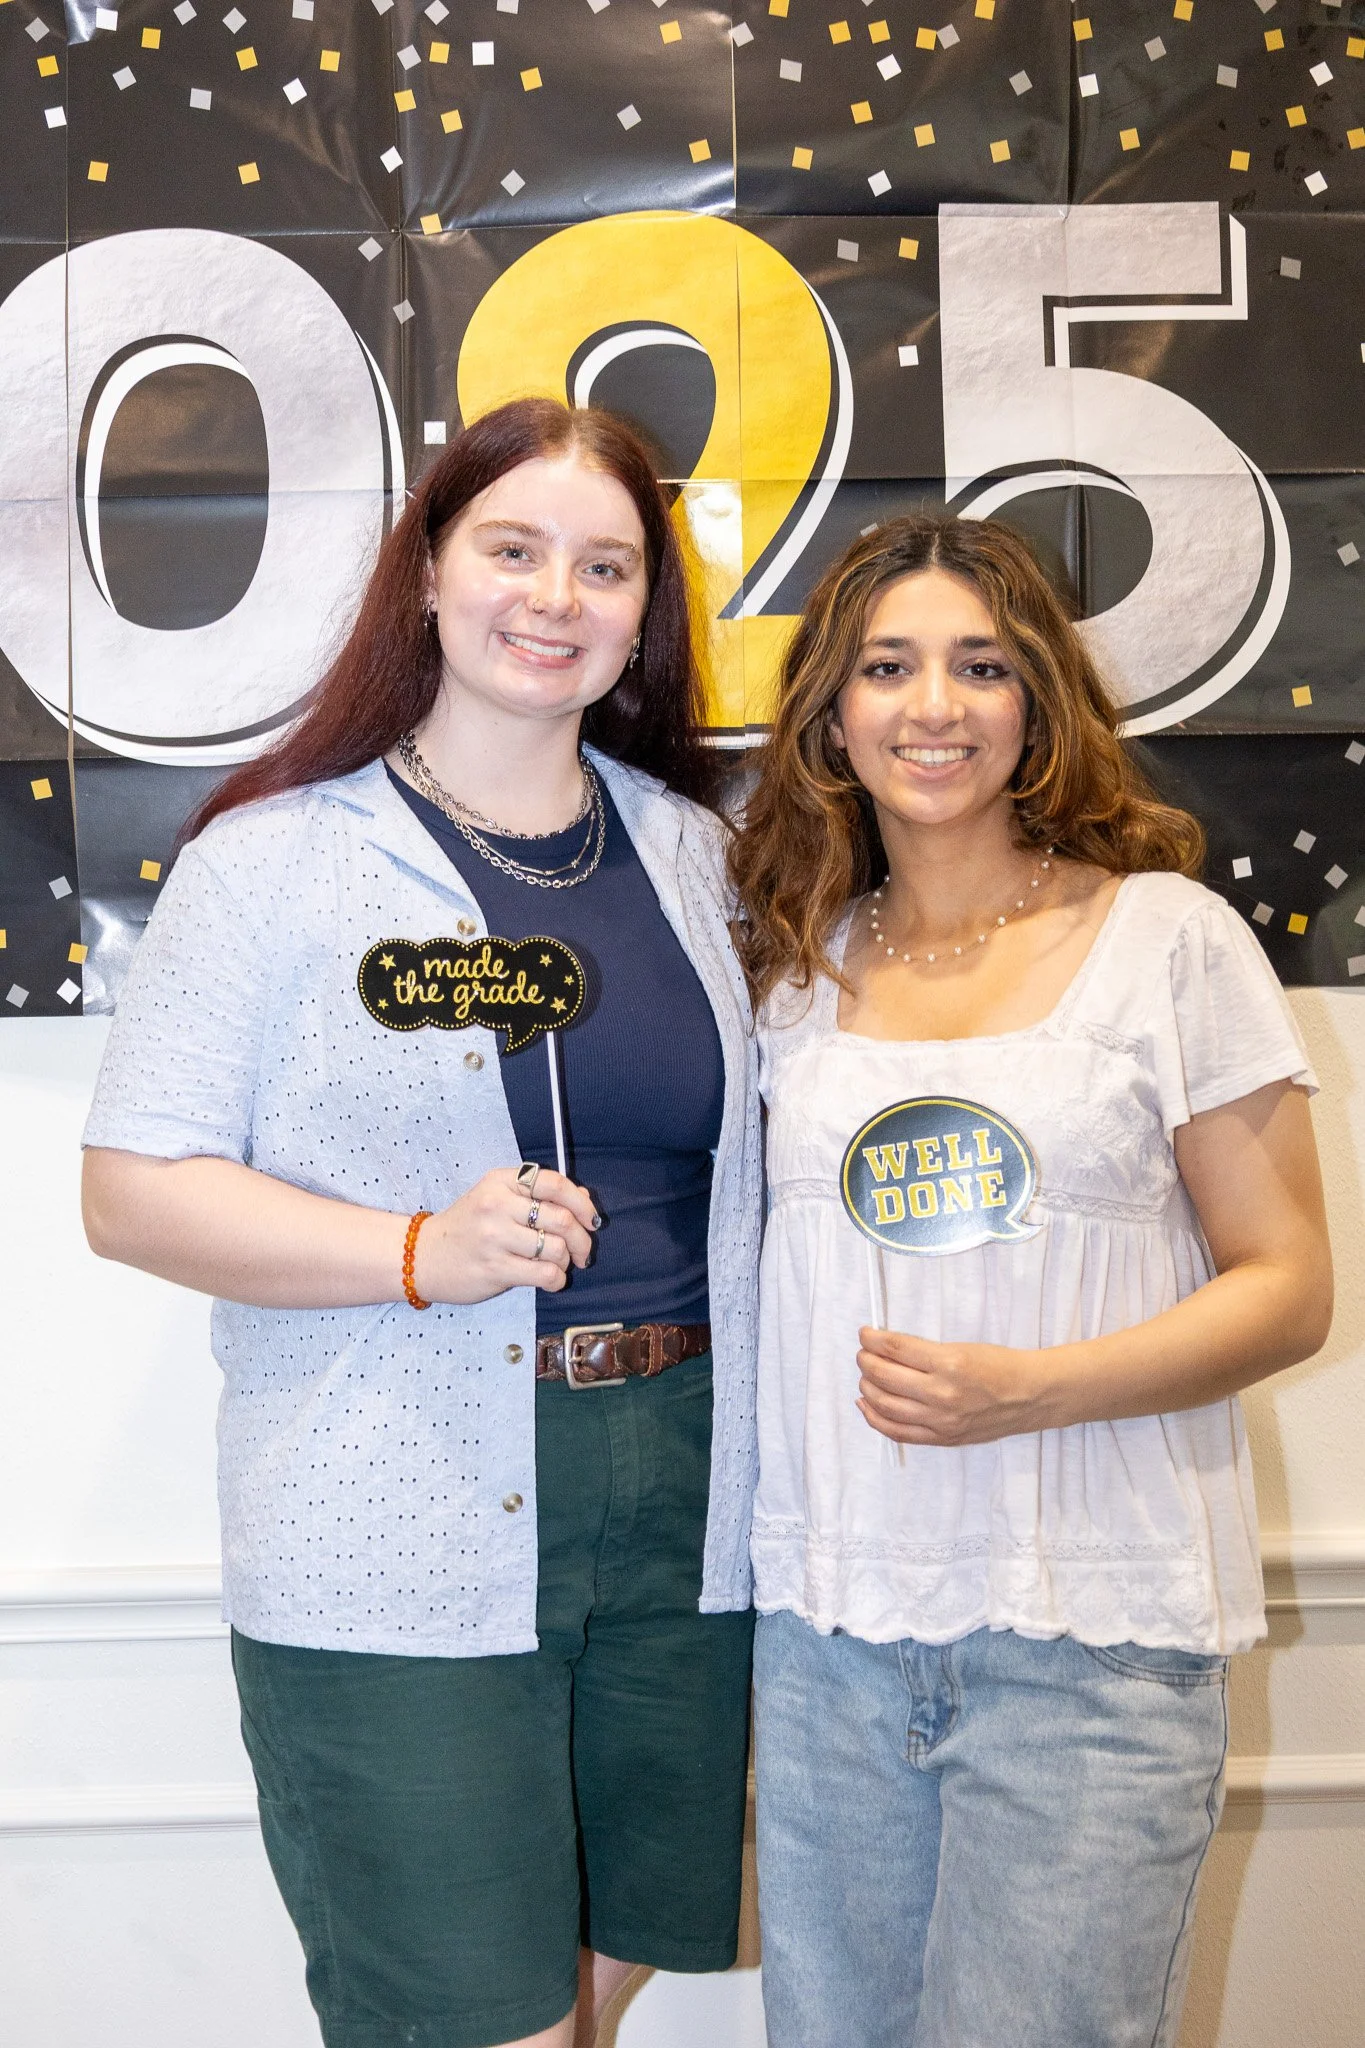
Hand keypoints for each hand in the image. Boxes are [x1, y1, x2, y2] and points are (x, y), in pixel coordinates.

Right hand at [414, 1168, 598, 1305]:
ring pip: (557, 1248)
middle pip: (562, 1219)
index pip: (555, 1184)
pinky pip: (544, 1274)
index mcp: (501, 1181)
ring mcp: (495, 1237)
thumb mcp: (498, 1198)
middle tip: (582, 1252)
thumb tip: (585, 1199)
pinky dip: (557, 1280)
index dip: (582, 1203)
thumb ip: (539, 1195)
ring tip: (559, 1266)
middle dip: (583, 1240)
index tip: (591, 1219)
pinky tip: (550, 1280)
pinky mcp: (495, 1269)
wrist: (424, 1256)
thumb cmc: (468, 1227)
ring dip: (567, 1262)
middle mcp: (498, 1205)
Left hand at [856, 1327, 1055, 1446]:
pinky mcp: (943, 1438)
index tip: (865, 1333)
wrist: (1030, 1395)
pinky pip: (898, 1432)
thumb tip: (886, 1348)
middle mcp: (942, 1393)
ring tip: (865, 1376)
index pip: (896, 1349)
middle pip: (884, 1376)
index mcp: (949, 1362)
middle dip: (866, 1361)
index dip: (873, 1339)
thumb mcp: (962, 1347)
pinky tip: (866, 1405)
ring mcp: (941, 1420)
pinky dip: (875, 1418)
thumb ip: (923, 1352)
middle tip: (863, 1353)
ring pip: (885, 1405)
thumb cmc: (1000, 1366)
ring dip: (867, 1387)